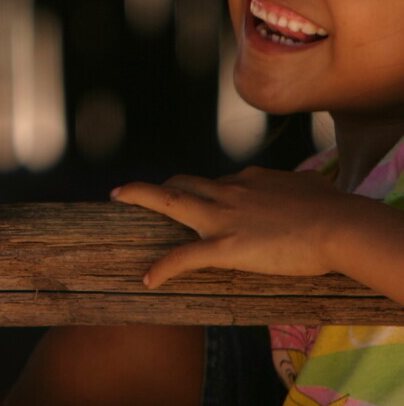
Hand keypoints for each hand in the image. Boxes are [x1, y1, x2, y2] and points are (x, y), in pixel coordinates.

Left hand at [111, 166, 358, 286]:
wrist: (340, 226)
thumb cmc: (336, 208)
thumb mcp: (313, 187)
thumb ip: (303, 186)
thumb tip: (316, 186)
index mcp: (249, 180)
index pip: (220, 183)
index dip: (210, 192)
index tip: (205, 200)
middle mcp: (229, 192)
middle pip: (184, 182)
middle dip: (161, 187)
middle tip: (139, 191)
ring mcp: (223, 218)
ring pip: (169, 200)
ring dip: (140, 196)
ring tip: (117, 196)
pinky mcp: (225, 246)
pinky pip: (183, 257)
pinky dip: (162, 267)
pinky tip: (148, 278)